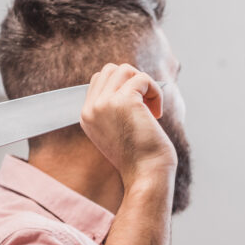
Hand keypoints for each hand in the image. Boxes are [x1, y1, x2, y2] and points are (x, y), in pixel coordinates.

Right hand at [79, 63, 176, 185]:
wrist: (146, 175)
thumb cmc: (141, 158)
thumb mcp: (119, 130)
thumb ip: (114, 108)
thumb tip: (130, 80)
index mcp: (87, 116)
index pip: (99, 80)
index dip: (123, 88)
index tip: (137, 110)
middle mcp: (91, 108)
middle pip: (111, 70)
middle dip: (133, 82)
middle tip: (146, 107)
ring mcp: (104, 104)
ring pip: (124, 69)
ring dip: (144, 84)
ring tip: (152, 108)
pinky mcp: (123, 101)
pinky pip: (142, 78)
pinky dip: (156, 91)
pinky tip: (157, 113)